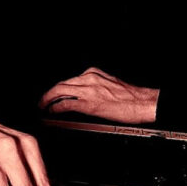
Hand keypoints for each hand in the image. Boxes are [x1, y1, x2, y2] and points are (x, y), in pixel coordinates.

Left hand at [39, 67, 159, 123]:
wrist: (144, 103)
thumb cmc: (131, 97)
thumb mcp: (110, 84)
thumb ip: (95, 86)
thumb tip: (82, 96)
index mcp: (94, 73)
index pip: (69, 80)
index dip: (58, 89)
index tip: (53, 94)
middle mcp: (89, 78)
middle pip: (61, 84)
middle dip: (48, 93)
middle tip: (41, 102)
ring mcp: (88, 90)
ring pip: (60, 91)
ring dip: (48, 100)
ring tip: (42, 107)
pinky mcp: (89, 103)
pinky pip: (66, 104)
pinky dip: (56, 108)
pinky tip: (51, 112)